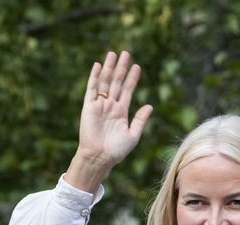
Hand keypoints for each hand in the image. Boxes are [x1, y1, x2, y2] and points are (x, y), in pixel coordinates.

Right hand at [65, 51, 153, 192]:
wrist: (99, 157)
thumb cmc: (116, 150)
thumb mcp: (133, 135)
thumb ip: (140, 120)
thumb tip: (150, 105)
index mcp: (121, 112)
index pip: (128, 90)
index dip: (132, 78)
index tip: (137, 66)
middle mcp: (110, 106)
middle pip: (116, 82)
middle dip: (121, 68)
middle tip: (126, 53)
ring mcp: (99, 105)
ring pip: (105, 82)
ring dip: (109, 68)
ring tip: (113, 54)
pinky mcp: (89, 107)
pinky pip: (91, 89)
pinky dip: (94, 77)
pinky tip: (97, 65)